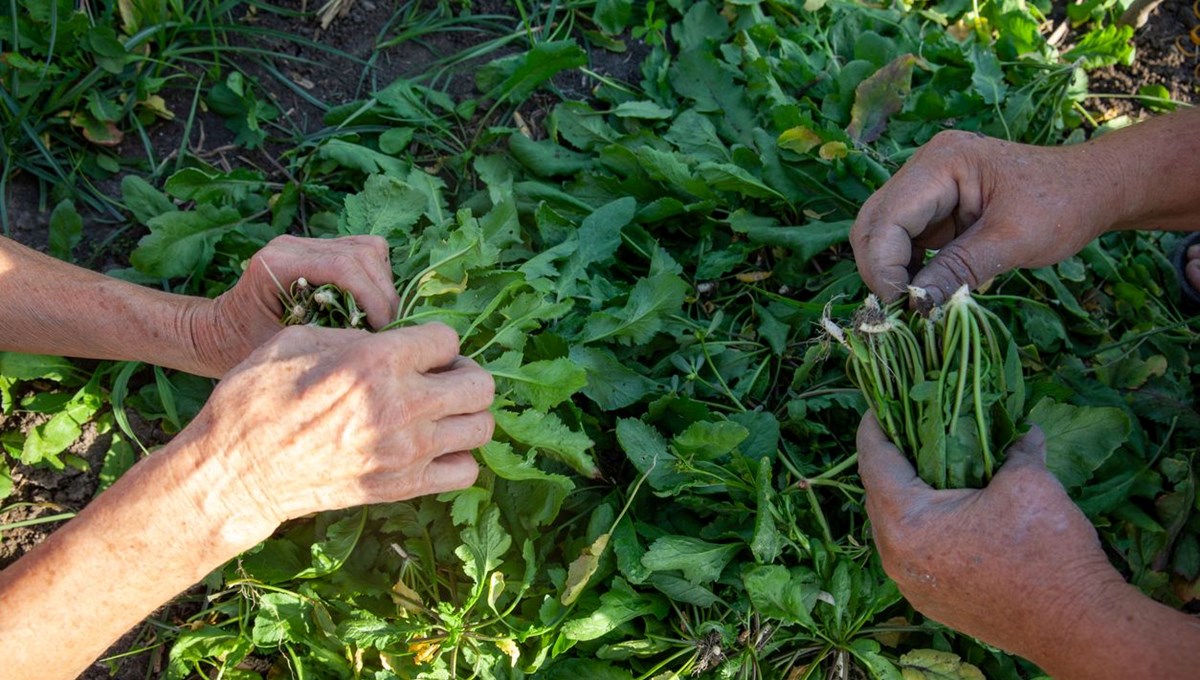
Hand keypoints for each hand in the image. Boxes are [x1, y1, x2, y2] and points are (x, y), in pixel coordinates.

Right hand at [184, 322, 492, 535]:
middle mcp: (401, 406)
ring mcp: (406, 451)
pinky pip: (465, 471)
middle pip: (481, 385)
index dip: (433, 341)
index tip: (417, 351)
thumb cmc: (256, 398)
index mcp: (375, 361)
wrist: (237, 472)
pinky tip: (433, 447)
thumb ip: (354, 335)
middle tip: (439, 378)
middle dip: (464, 374)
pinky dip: (458, 457)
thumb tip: (389, 340)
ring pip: (482, 428)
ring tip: (438, 412)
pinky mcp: (402, 487)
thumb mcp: (297, 341)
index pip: (448, 340)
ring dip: (466, 415)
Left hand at [192, 235, 400, 376]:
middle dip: (383, 294)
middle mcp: (293, 244)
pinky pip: (362, 254)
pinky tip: (367, 306)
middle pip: (363, 254)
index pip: (344, 266)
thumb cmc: (241, 346)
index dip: (374, 297)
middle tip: (387, 330)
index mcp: (278, 263)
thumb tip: (375, 338)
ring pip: (369, 250)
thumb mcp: (282, 348)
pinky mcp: (318, 250)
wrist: (217, 333)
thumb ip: (324, 335)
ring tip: (379, 319)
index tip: (383, 330)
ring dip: (382, 285)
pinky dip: (374, 279)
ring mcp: (306, 244)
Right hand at [850, 130, 1122, 302]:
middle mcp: (924, 168)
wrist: (1094, 189)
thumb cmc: (1063, 205)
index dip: (884, 266)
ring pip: (882, 235)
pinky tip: (925, 292)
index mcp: (941, 163)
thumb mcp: (1012, 241)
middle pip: (873, 224)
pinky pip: (904, 241)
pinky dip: (907, 270)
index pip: (887, 218)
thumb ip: (958, 270)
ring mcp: (927, 187)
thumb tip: (916, 307)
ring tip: (913, 306)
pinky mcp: (935, 208)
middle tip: (899, 312)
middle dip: (880, 270)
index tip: (902, 308)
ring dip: (891, 273)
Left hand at [855, 412, 1126, 661]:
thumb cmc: (1048, 552)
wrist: (1079, 626)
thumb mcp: (1029, 483)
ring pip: (894, 526)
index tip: (877, 405)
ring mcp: (912, 586)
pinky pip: (913, 552)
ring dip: (906, 494)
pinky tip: (947, 507)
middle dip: (889, 459)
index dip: (874, 428)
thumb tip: (1023, 432)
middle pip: (878, 495)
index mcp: (906, 524)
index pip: (874, 462)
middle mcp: (897, 559)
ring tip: (926, 465)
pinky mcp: (934, 601)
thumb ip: (1014, 450)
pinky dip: (922, 525)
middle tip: (905, 429)